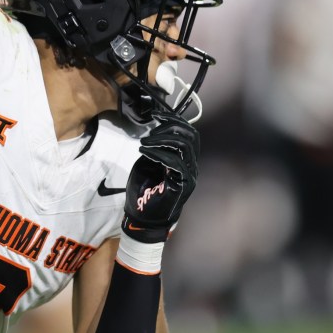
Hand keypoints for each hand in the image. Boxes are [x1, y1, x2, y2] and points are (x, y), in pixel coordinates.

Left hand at [122, 115, 199, 243]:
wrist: (141, 217)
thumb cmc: (143, 190)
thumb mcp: (147, 161)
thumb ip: (156, 146)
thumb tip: (156, 129)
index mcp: (184, 158)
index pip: (188, 132)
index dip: (174, 120)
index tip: (156, 115)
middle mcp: (191, 164)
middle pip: (191, 135)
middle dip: (170, 126)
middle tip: (150, 131)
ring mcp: (190, 174)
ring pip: (185, 146)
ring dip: (163, 139)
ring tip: (144, 143)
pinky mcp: (184, 184)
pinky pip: (176, 162)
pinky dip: (159, 153)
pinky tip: (145, 152)